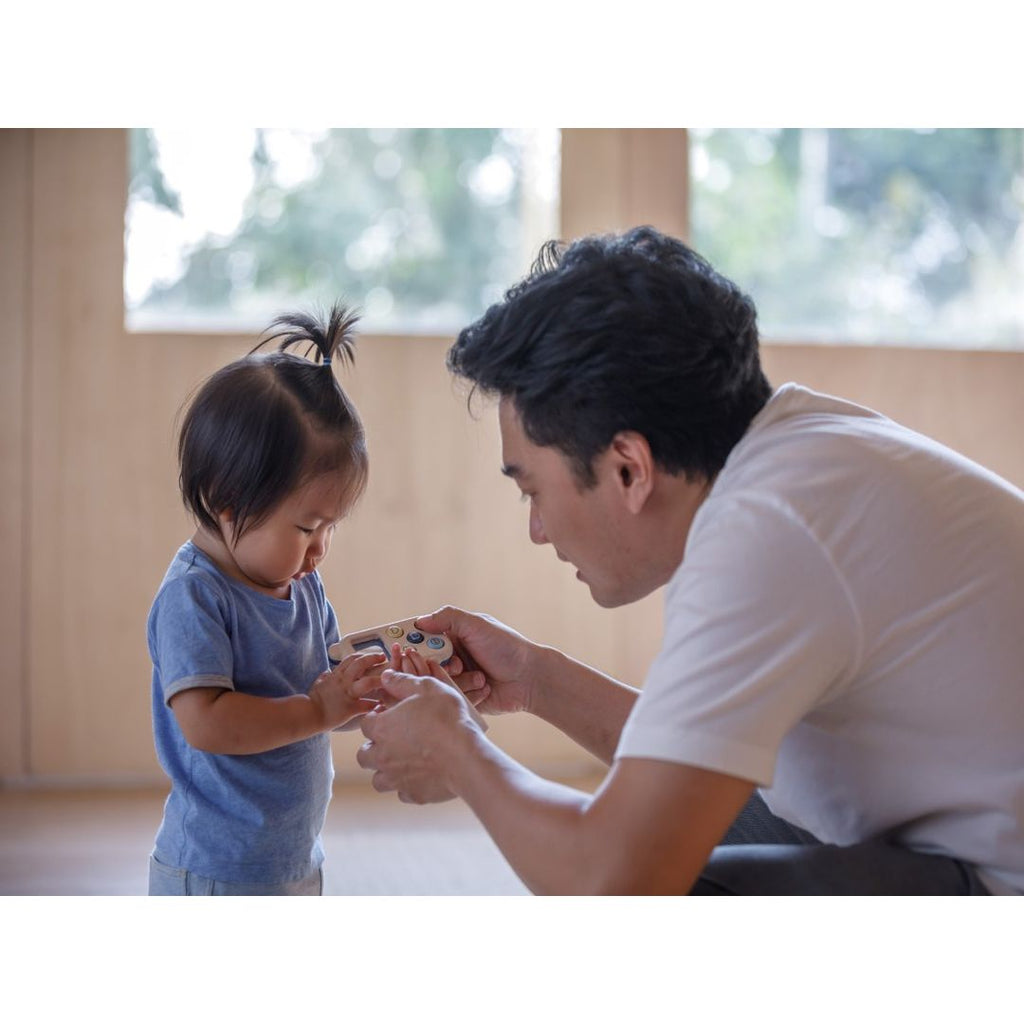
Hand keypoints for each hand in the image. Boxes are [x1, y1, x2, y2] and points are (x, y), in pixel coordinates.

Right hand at [308, 651, 386, 731]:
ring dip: (379, 681)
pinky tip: (383, 706)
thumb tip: (328, 672)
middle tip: (384, 658)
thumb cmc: (312, 700)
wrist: (308, 714)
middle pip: (361, 663)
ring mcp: (347, 693)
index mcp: (337, 675)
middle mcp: (343, 681)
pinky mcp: (350, 708)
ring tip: (388, 681)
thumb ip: (325, 677)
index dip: (364, 655)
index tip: (373, 655)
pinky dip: (376, 705)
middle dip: (374, 658)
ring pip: (367, 682)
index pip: (352, 659)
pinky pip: (366, 705)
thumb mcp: (318, 683)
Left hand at [357, 666, 484, 803]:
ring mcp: (396, 779)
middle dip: (374, 747)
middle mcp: (382, 756)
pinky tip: (422, 774)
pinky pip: (402, 792)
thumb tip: (386, 675)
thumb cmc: (447, 718)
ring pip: (378, 779)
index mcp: (382, 728)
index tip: (390, 714)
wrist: (466, 757)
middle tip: (394, 739)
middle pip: (364, 755)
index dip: (376, 718)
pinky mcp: (413, 795)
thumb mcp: (427, 688)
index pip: (365, 724)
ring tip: (404, 761)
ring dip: (386, 771)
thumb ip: (403, 681)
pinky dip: (407, 785)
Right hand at [414, 606, 538, 716]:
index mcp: (452, 636)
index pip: (421, 639)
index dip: (412, 644)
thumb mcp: (477, 625)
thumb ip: (448, 618)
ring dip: (459, 680)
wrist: (530, 678)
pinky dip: (467, 693)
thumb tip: (419, 622)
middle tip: (456, 664)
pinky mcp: (462, 699)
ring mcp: (456, 679)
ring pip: (437, 683)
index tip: (408, 650)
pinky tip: (485, 687)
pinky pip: (451, 698)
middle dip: (438, 666)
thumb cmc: (507, 647)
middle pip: (424, 664)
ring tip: (480, 676)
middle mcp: (450, 657)